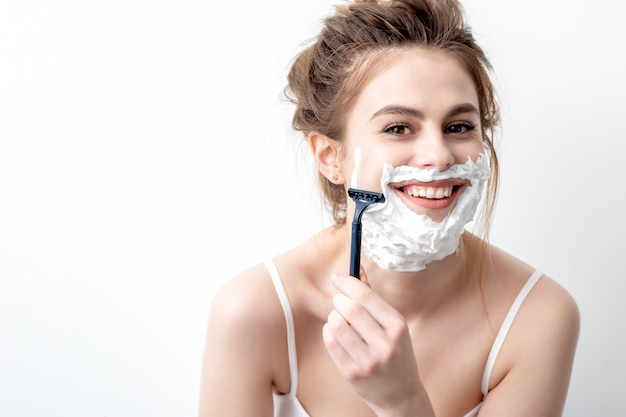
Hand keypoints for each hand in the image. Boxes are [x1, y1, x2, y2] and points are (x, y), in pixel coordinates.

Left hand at [322, 269, 433, 415]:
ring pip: (337, 325)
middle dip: (339, 299)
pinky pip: (330, 342)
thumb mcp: (393, 325)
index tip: (338, 278)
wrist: (400, 394)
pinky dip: (329, 331)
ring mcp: (368, 361)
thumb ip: (373, 297)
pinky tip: (336, 333)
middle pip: (350, 309)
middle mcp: (385, 345)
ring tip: (340, 319)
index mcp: (398, 327)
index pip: (367, 297)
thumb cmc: (396, 352)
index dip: (348, 283)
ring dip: (333, 316)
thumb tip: (357, 268)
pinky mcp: (352, 373)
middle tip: (339, 300)